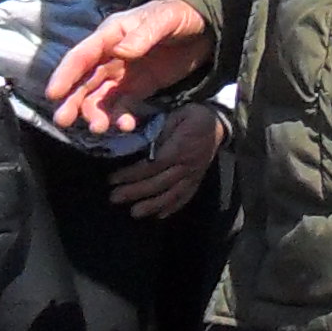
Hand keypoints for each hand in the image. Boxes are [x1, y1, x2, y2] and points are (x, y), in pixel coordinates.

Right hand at [47, 0, 212, 138]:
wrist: (206, 27)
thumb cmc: (180, 14)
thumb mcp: (165, 20)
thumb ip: (144, 35)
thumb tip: (121, 52)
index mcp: (111, 34)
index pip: (82, 55)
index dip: (65, 74)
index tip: (53, 94)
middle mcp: (111, 56)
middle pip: (84, 81)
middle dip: (73, 101)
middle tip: (64, 121)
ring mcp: (123, 73)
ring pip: (100, 97)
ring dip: (95, 113)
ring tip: (99, 128)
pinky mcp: (138, 87)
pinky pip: (122, 105)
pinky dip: (120, 116)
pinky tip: (126, 125)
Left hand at [109, 105, 223, 219]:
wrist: (218, 122)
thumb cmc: (193, 116)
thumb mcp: (177, 114)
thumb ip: (160, 129)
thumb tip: (140, 143)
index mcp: (180, 148)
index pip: (153, 165)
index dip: (132, 174)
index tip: (113, 179)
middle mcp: (188, 165)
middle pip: (159, 183)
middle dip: (135, 191)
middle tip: (114, 197)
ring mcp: (194, 174)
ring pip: (172, 194)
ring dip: (152, 205)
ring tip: (134, 212)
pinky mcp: (198, 179)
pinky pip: (186, 196)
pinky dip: (173, 207)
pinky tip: (159, 215)